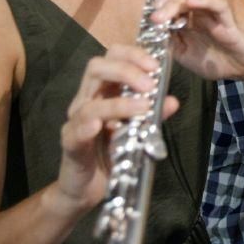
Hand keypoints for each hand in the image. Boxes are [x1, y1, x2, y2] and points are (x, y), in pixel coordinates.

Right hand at [55, 45, 177, 213]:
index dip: (133, 54)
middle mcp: (87, 99)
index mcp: (104, 90)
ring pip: (89, 101)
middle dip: (126, 70)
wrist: (88, 188)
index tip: (156, 64)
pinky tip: (101, 126)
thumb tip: (173, 100)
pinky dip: (88, 126)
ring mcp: (76, 121)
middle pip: (96, 68)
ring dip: (119, 102)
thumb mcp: (138, 132)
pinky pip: (76, 131)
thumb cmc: (113, 153)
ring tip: (143, 107)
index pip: (112, 57)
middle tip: (150, 83)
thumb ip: (154, 115)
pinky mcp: (70, 144)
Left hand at [150, 0, 243, 79]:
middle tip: (156, 4)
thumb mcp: (182, 53)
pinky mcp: (227, 20)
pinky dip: (203, 0)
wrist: (239, 70)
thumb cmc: (213, 59)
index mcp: (188, 11)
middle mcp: (199, 5)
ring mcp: (212, 11)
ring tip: (163, 5)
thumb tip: (151, 30)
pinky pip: (217, 4)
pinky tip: (190, 2)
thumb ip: (168, 41)